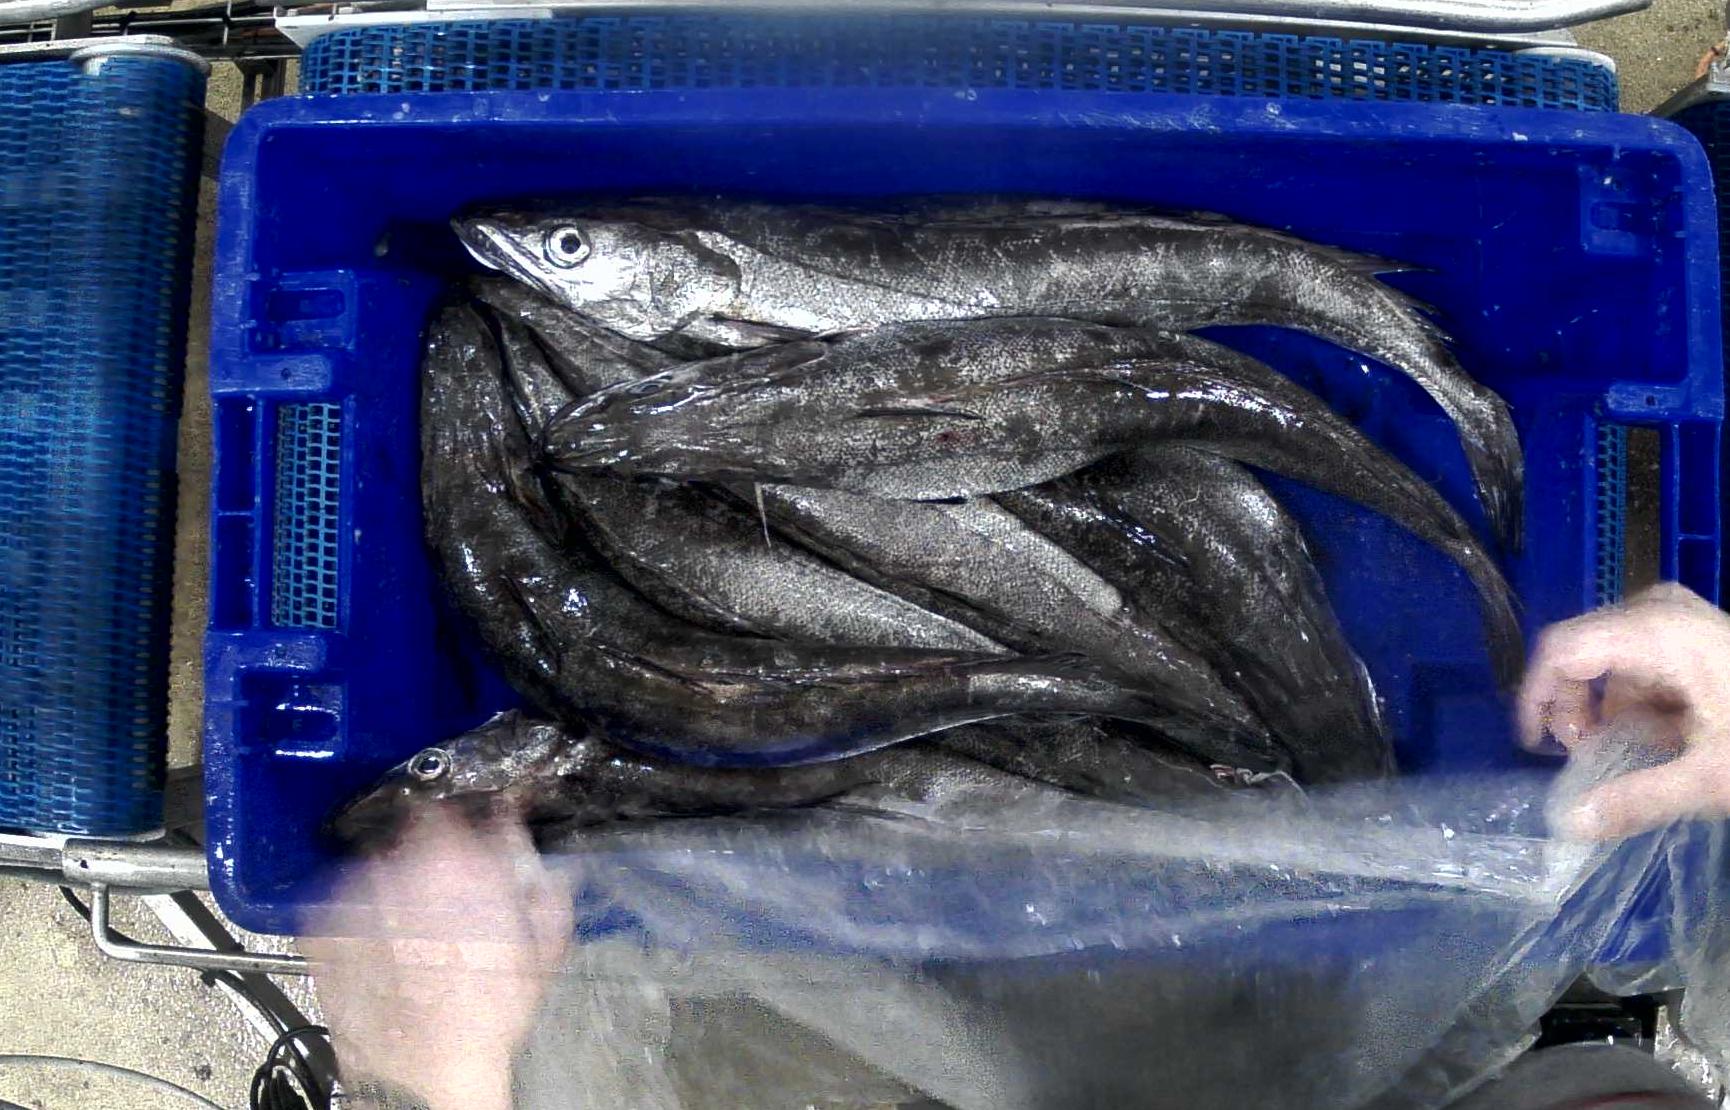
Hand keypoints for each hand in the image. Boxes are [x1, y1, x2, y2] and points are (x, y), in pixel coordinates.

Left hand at [303, 805, 573, 1109]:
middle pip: (425, 827)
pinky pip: (344, 898)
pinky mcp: (325, 923)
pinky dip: (361, 909)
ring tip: (415, 921)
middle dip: (441, 846)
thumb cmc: (482, 1019)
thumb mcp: (540, 953)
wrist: (422, 1073)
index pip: (481, 809)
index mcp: (469, 859)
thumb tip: (547, 875)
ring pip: (383, 859)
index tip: (495, 825)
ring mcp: (361, 892)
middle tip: (453, 883)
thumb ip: (546, 897)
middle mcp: (410, 863)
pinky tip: (382, 942)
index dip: (491, 817)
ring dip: (399, 876)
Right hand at [1519, 582, 1729, 839]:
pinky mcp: (1702, 638)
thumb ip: (1638, 800)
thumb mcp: (1713, 779)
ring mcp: (1686, 621)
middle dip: (1575, 705)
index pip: (1564, 649)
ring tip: (1628, 753)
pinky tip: (1663, 738)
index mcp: (1660, 633)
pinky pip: (1648, 660)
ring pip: (1616, 658)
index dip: (1537, 696)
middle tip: (1585, 754)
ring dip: (1609, 706)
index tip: (1534, 747)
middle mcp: (1665, 612)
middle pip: (1585, 649)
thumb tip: (1570, 825)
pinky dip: (1641, 699)